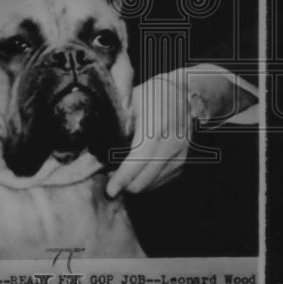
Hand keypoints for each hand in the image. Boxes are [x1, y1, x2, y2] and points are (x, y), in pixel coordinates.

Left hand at [106, 70, 191, 196]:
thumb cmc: (153, 94)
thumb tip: (99, 140)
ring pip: (153, 184)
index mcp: (155, 128)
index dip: (122, 178)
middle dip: (125, 186)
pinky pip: (162, 181)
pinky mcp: (183, 161)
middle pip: (145, 179)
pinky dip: (147, 183)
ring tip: (121, 178)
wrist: (183, 93)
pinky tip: (136, 175)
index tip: (109, 190)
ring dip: (135, 185)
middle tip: (109, 182)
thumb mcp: (131, 99)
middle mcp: (171, 144)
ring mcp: (180, 154)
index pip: (137, 161)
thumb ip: (117, 119)